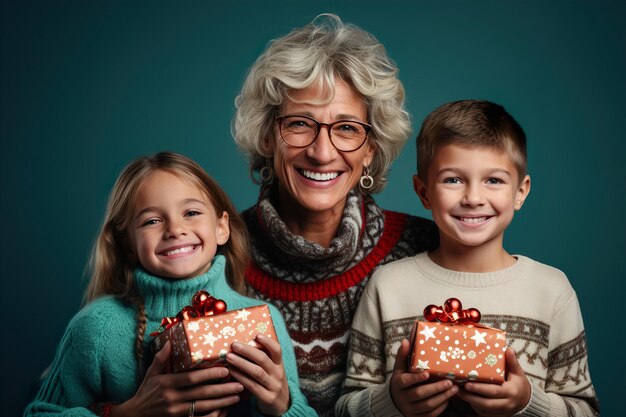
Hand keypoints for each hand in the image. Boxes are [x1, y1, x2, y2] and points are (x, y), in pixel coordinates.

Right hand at [111, 341, 243, 416]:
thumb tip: (169, 341)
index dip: (209, 375)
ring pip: (203, 407)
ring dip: (222, 401)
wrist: (134, 415)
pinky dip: (213, 414)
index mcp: (167, 383)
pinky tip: (224, 409)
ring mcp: (176, 411)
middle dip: (222, 389)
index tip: (225, 370)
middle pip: (202, 394)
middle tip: (239, 384)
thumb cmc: (145, 392)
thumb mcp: (151, 374)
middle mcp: (172, 398)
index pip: (192, 378)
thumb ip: (161, 358)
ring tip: (237, 396)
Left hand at [226, 333, 289, 415]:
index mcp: (280, 365)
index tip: (257, 335)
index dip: (268, 341)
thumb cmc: (272, 383)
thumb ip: (264, 360)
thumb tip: (245, 343)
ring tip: (229, 357)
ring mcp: (273, 386)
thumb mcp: (273, 371)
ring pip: (257, 372)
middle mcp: (278, 374)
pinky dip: (241, 377)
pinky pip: (252, 385)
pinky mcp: (266, 398)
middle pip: (263, 359)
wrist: (282, 406)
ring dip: (241, 363)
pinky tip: (231, 371)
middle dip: (248, 351)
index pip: (277, 350)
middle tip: (234, 345)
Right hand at [390, 339, 457, 416]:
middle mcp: (404, 398)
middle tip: (449, 381)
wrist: (396, 402)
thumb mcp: (400, 369)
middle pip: (420, 394)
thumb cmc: (401, 380)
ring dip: (442, 397)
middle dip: (436, 388)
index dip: (416, 378)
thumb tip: (406, 340)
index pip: (406, 381)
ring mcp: (411, 409)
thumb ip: (403, 356)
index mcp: (399, 384)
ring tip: (454, 389)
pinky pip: (431, 413)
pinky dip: (441, 406)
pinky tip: (449, 398)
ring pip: (428, 405)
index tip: (427, 373)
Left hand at [456, 347, 530, 416]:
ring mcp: (502, 412)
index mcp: (511, 391)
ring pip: (484, 409)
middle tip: (459, 388)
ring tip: (459, 392)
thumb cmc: (519, 384)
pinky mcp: (498, 416)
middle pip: (487, 402)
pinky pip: (484, 413)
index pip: (493, 390)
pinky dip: (474, 406)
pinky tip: (467, 398)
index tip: (467, 383)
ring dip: (471, 402)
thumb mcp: (518, 372)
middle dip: (471, 396)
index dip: (479, 388)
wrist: (526, 401)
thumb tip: (509, 349)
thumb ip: (512, 361)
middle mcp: (507, 404)